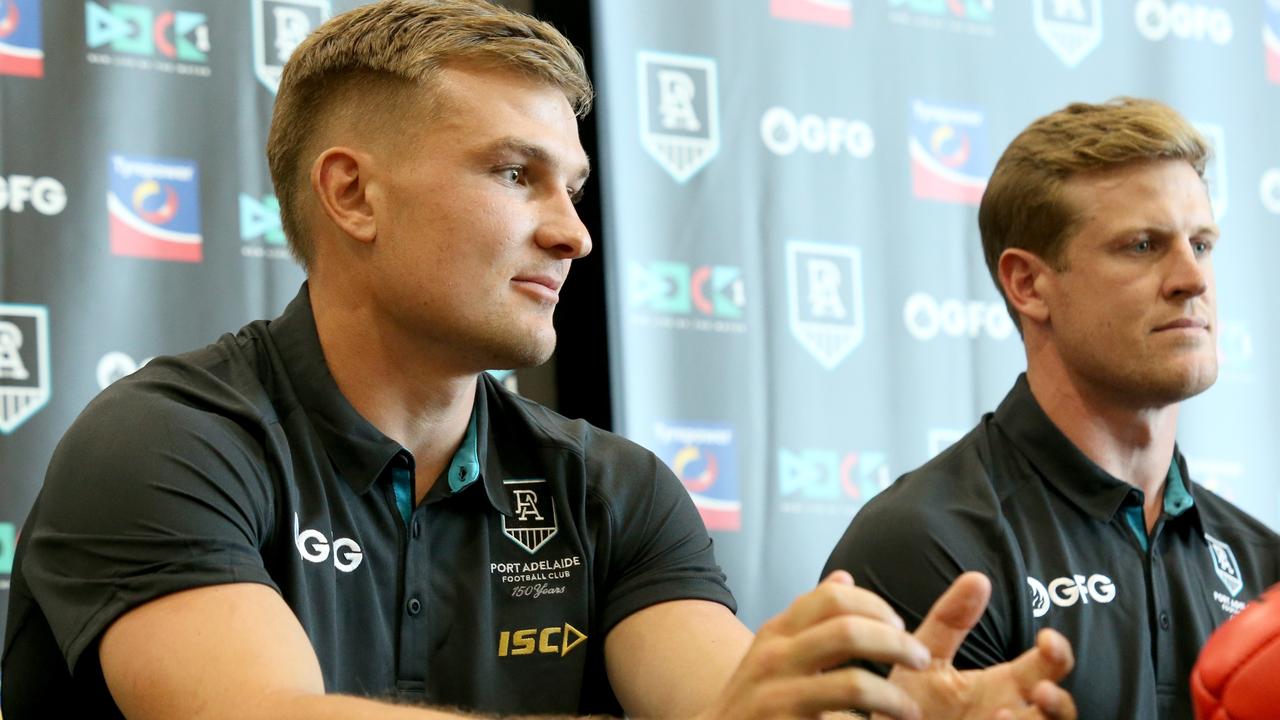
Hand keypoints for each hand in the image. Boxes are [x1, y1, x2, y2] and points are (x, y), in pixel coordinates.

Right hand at [698, 571, 932, 719]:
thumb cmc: (755, 699)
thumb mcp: (775, 650)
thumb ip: (809, 618)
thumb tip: (844, 577)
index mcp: (778, 632)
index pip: (832, 597)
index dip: (875, 605)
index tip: (899, 624)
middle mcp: (774, 658)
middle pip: (847, 630)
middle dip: (896, 644)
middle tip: (920, 659)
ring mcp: (778, 697)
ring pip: (852, 684)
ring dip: (893, 697)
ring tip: (911, 711)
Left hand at [875, 572, 1076, 719]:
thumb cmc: (911, 704)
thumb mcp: (928, 657)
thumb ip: (950, 620)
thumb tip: (978, 577)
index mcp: (1007, 686)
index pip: (1048, 667)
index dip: (1057, 652)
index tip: (1046, 636)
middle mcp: (1016, 716)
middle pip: (1060, 712)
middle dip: (1059, 703)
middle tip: (1042, 690)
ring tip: (1007, 713)